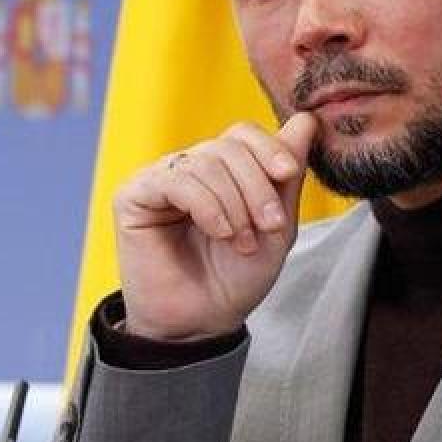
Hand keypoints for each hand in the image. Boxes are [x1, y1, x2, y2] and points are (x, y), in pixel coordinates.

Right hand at [113, 113, 318, 340]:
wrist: (204, 322)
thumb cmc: (237, 277)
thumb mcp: (276, 225)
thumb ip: (287, 175)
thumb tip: (307, 119)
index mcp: (221, 171)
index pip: (243, 134)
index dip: (269, 148)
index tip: (288, 174)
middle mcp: (189, 168)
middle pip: (229, 146)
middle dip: (256, 186)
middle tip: (268, 225)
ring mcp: (160, 179)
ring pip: (206, 162)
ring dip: (234, 204)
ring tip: (241, 240)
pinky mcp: (134, 195)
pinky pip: (176, 180)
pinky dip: (207, 205)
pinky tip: (219, 232)